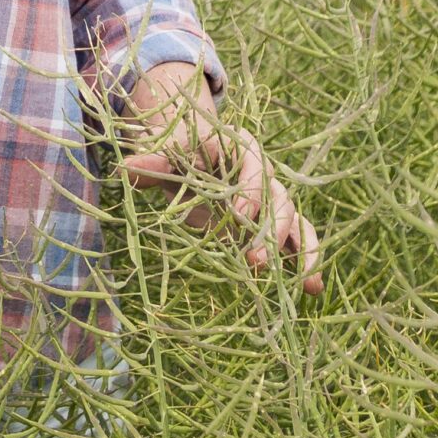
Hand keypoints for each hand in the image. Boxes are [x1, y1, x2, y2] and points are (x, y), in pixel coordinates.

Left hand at [118, 60, 322, 295]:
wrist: (196, 157)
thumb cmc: (182, 156)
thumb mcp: (168, 158)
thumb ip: (154, 164)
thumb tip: (125, 167)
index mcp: (242, 148)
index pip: (254, 164)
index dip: (250, 189)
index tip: (240, 214)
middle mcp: (266, 173)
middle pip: (278, 199)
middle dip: (270, 231)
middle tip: (254, 261)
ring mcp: (274, 199)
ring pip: (295, 220)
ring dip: (299, 250)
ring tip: (302, 282)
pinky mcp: (277, 223)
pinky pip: (300, 238)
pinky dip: (307, 259)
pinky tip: (313, 288)